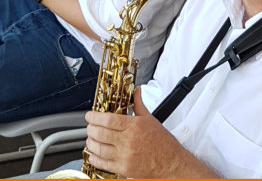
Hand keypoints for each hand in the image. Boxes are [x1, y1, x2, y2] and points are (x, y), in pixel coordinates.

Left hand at [84, 88, 204, 177]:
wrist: (172, 164)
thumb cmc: (163, 144)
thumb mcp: (151, 119)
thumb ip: (139, 104)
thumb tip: (136, 91)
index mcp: (134, 126)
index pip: (108, 119)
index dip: (94, 117)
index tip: (89, 116)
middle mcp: (128, 141)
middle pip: (100, 133)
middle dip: (90, 129)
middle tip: (89, 127)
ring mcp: (125, 156)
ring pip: (99, 148)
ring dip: (91, 143)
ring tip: (90, 139)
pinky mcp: (124, 170)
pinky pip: (104, 164)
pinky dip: (95, 159)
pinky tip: (93, 155)